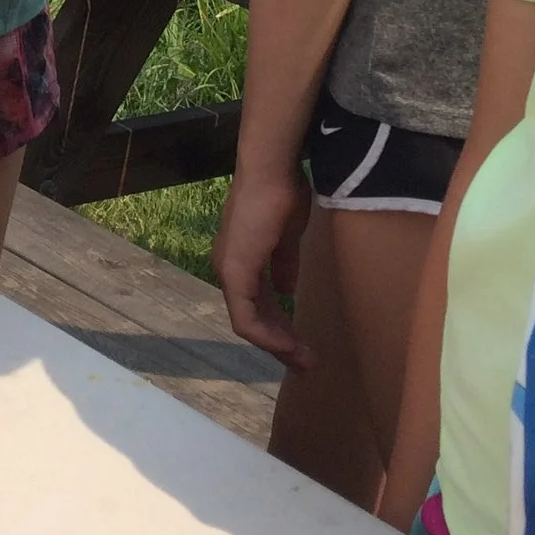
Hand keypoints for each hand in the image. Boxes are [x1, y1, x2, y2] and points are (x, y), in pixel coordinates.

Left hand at [215, 163, 313, 365]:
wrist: (271, 172)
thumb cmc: (282, 195)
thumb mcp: (287, 236)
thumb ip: (284, 263)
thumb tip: (287, 289)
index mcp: (240, 258)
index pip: (256, 303)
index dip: (278, 326)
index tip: (301, 343)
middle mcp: (228, 268)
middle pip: (252, 318)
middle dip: (280, 342)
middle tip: (305, 362)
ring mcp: (229, 272)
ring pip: (249, 323)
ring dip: (277, 344)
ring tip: (305, 360)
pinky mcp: (235, 273)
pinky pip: (246, 318)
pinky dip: (267, 336)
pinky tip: (288, 347)